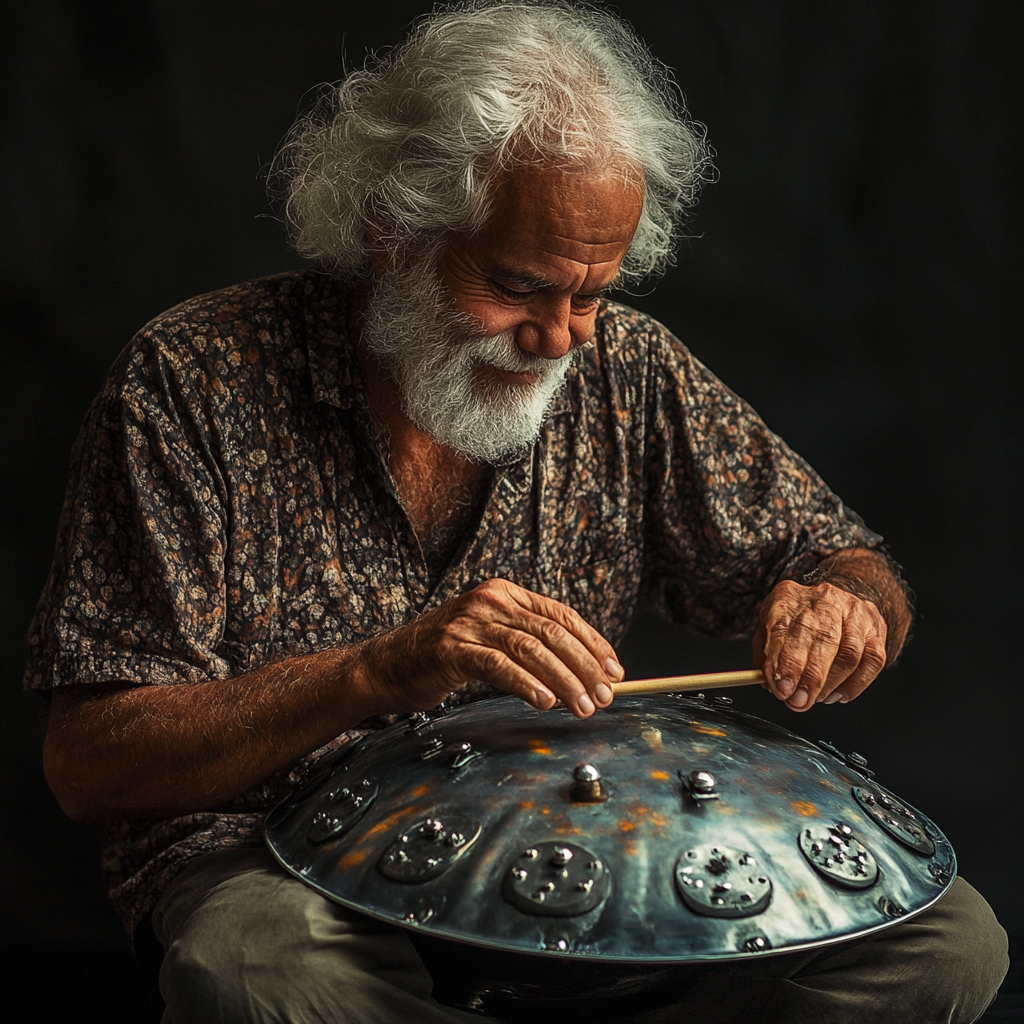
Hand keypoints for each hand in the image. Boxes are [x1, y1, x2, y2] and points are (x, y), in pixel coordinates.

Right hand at [361, 578, 623, 717]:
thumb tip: (583, 674)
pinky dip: (526, 684)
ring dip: (564, 681)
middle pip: (551, 633)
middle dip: (584, 667)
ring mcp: (469, 621)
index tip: (615, 671)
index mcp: (505, 593)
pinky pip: (498, 665)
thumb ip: (529, 646)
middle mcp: (490, 600)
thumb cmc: (444, 658)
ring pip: (531, 649)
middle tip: (605, 697)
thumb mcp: (491, 640)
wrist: (387, 666)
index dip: (592, 643)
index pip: (560, 615)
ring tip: (583, 707)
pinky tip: (545, 701)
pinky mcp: (451, 647)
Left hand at [753, 579, 887, 711]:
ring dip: (831, 684)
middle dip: (810, 678)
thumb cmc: (797, 618)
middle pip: (822, 639)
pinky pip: (872, 661)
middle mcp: (824, 601)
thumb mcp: (768, 626)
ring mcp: (854, 613)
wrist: (834, 601)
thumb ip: (764, 654)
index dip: (785, 662)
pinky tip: (838, 694)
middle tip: (799, 701)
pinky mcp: (876, 629)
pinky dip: (855, 685)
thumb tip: (769, 682)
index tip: (782, 688)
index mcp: (789, 598)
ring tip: (816, 699)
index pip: (786, 627)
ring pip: (849, 653)